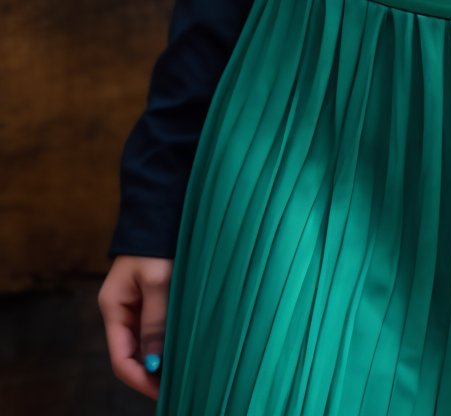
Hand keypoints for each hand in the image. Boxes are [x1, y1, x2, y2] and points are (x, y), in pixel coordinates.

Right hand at [97, 254, 173, 401]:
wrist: (162, 211)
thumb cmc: (157, 242)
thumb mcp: (157, 281)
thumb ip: (155, 321)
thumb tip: (155, 364)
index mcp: (114, 307)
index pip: (121, 358)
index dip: (139, 378)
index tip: (162, 392)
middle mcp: (121, 310)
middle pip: (132, 354)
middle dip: (152, 372)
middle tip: (178, 386)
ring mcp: (135, 304)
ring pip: (145, 342)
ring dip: (161, 358)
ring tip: (183, 371)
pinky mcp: (150, 297)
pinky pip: (155, 327)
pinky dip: (166, 341)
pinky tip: (182, 349)